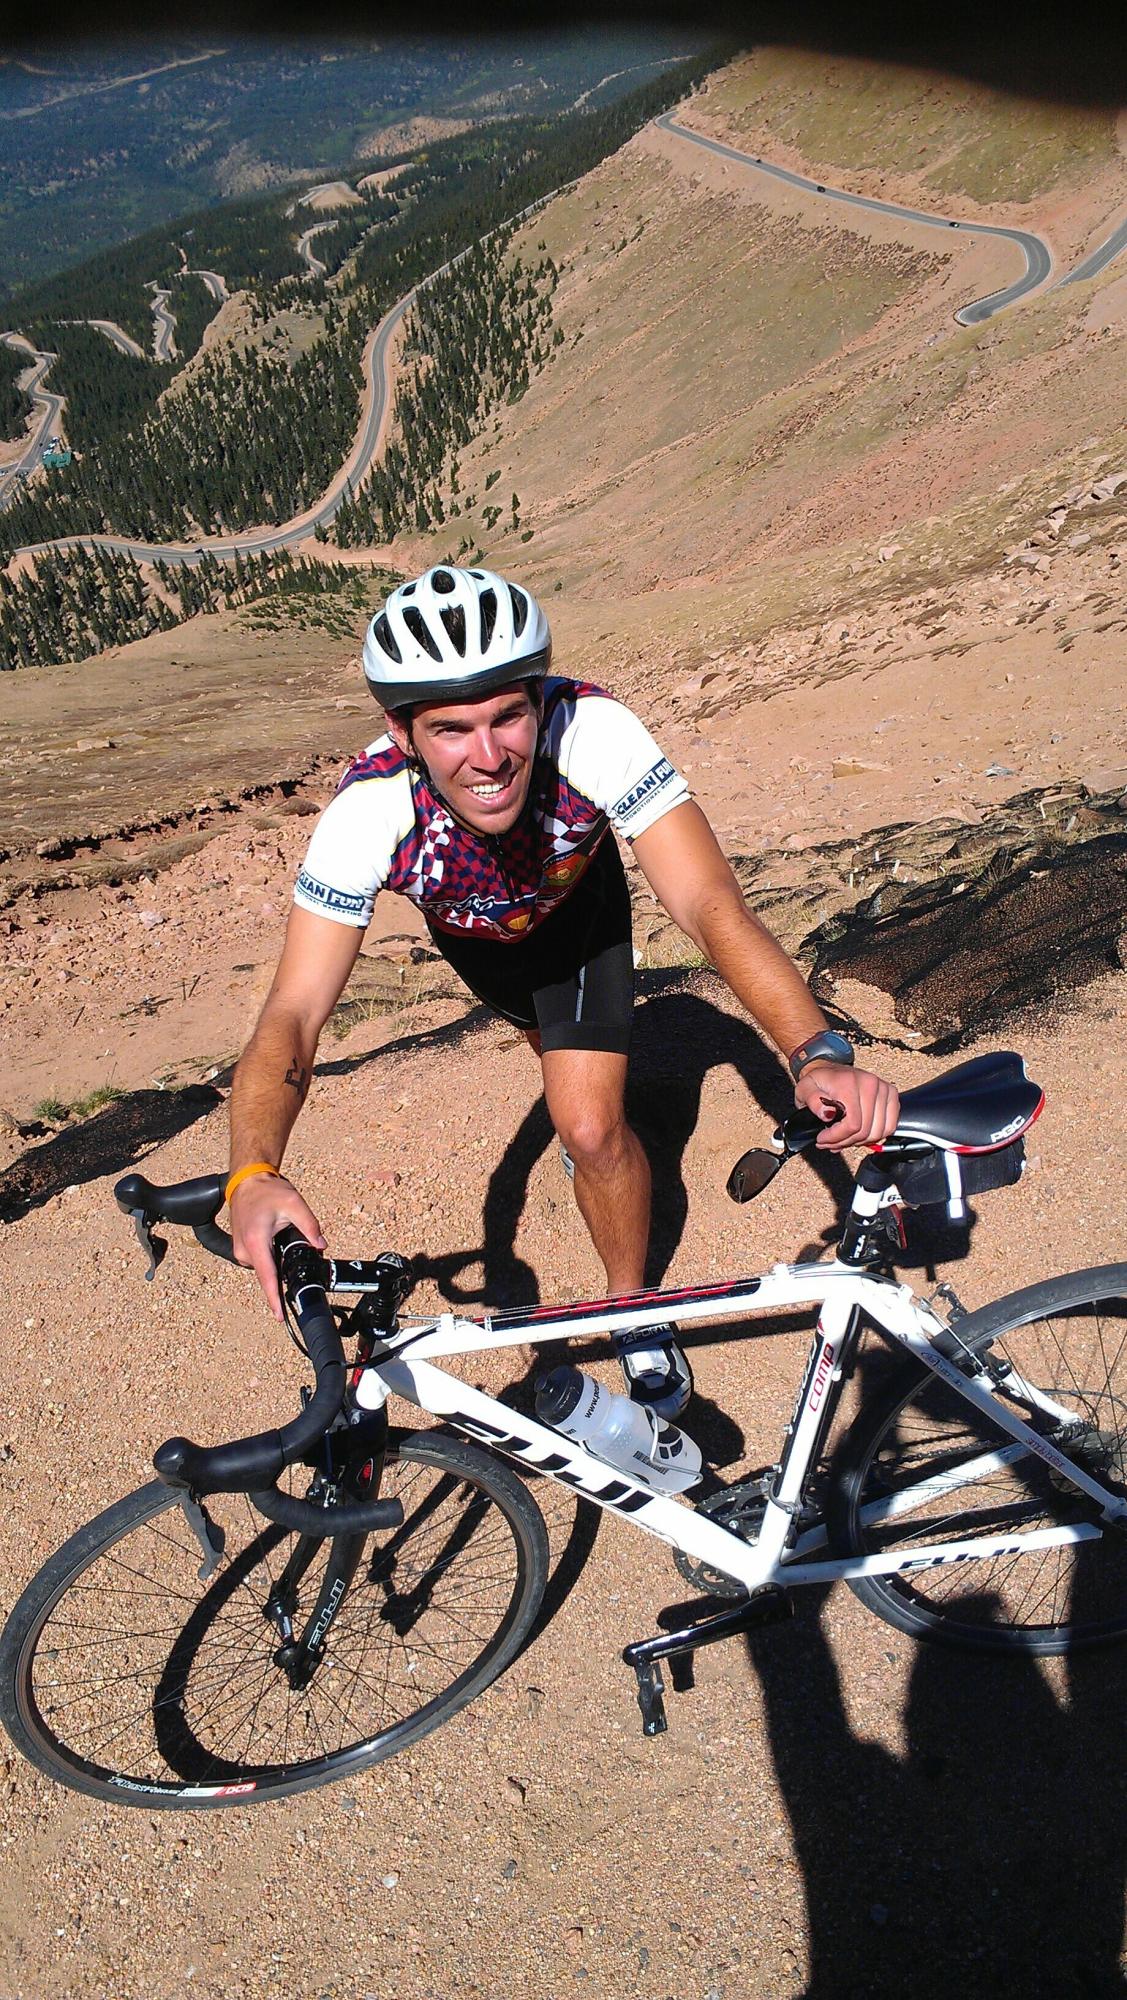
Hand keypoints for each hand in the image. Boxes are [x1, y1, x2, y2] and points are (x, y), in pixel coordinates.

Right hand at [229, 1173, 326, 1319]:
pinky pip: (260, 1261)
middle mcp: (244, 1251)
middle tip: (294, 1244)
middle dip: (284, 1271)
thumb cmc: (267, 1191)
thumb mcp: (294, 1204)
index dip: (275, 1299)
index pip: (268, 1278)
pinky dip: (270, 1256)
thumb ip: (310, 1226)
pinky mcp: (241, 1249)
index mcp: (256, 1242)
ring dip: (277, 1260)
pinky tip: (275, 1238)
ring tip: (282, 1233)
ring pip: (265, 1267)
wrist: (246, 1181)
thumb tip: (321, 1246)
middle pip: (269, 1275)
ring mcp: (240, 1251)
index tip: (280, 1316)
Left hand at [795, 1061, 899, 1150]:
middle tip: (830, 1142)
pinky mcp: (891, 1095)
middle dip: (845, 1142)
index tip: (823, 1139)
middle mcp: (870, 1084)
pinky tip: (859, 1134)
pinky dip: (874, 1136)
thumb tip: (827, 1114)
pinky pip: (889, 1126)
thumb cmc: (820, 1080)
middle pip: (865, 1131)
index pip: (853, 1124)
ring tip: (843, 1139)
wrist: (829, 1069)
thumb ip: (812, 1101)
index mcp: (850, 1083)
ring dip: (859, 1142)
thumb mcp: (805, 1088)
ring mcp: (883, 1089)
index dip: (837, 1137)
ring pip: (878, 1132)